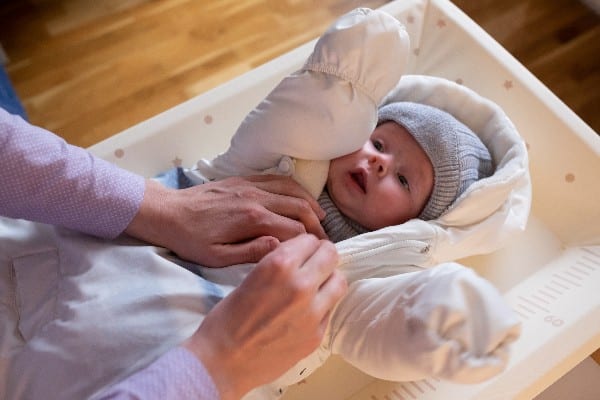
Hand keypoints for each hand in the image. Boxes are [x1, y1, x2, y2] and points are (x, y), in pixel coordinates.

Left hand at [125, 176, 327, 266]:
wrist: (167, 213)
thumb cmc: (190, 240)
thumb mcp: (216, 257)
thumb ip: (250, 252)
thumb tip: (279, 246)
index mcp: (251, 220)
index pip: (294, 229)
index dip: (310, 242)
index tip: (318, 252)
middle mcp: (256, 198)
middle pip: (299, 206)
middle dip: (316, 223)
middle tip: (323, 239)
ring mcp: (251, 186)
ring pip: (291, 189)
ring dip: (309, 203)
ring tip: (320, 218)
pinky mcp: (244, 180)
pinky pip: (277, 179)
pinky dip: (294, 188)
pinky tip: (299, 198)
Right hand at [183, 234, 346, 399]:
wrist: (222, 362)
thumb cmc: (227, 319)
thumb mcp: (251, 277)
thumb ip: (280, 264)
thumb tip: (300, 257)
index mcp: (279, 265)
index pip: (310, 240)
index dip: (305, 245)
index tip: (302, 252)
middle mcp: (301, 284)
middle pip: (330, 255)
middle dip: (322, 257)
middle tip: (314, 264)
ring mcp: (313, 311)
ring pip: (339, 281)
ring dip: (329, 280)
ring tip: (316, 287)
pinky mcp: (317, 334)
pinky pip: (331, 309)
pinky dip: (322, 306)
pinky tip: (306, 312)